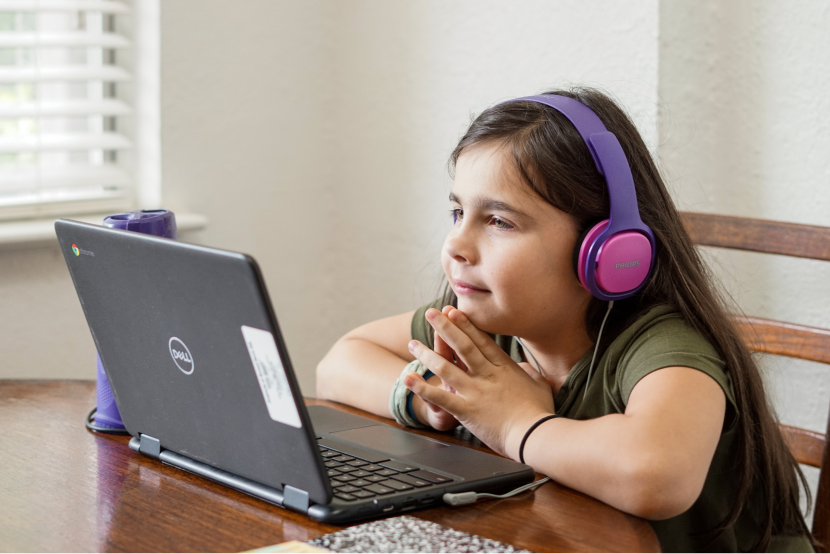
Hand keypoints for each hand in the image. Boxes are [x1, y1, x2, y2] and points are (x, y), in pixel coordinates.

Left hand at [405, 307, 554, 458]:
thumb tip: (523, 367)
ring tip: (413, 343)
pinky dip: (422, 388)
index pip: (481, 341)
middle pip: (462, 346)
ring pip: (446, 367)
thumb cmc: (540, 412)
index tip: (454, 311)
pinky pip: (440, 397)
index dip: (465, 324)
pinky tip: (408, 378)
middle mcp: (486, 375)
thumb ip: (529, 372)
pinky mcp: (466, 410)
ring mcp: (475, 391)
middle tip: (431, 313)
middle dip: (445, 327)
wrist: (534, 434)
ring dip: (427, 354)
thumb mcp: (540, 385)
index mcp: (503, 368)